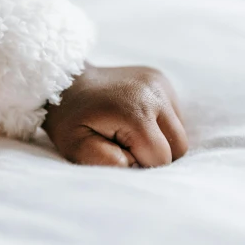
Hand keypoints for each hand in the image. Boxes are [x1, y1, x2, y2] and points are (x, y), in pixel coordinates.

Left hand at [43, 65, 187, 167]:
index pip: (161, 158)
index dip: (140, 163)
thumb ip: (106, 162)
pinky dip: (159, 125)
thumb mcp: (75, 147)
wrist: (65, 82)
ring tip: (128, 131)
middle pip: (178, 146)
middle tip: (124, 145)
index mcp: (136, 110)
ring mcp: (160, 83)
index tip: (117, 151)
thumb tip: (136, 165)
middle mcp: (154, 92)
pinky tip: (135, 119)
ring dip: (159, 139)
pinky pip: (174, 116)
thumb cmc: (69, 120)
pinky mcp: (161, 79)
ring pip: (179, 132)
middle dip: (155, 154)